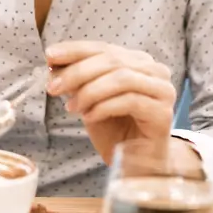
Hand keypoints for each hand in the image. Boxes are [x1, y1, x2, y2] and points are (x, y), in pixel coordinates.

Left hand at [45, 41, 175, 164]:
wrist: (136, 164)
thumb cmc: (115, 129)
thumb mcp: (90, 99)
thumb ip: (78, 79)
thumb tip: (53, 63)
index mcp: (138, 61)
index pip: (104, 48)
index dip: (76, 50)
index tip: (50, 55)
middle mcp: (155, 71)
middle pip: (113, 61)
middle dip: (78, 72)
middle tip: (54, 87)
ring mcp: (162, 91)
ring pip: (122, 78)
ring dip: (90, 91)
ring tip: (72, 107)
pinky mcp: (162, 113)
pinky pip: (130, 101)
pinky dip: (104, 107)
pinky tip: (89, 117)